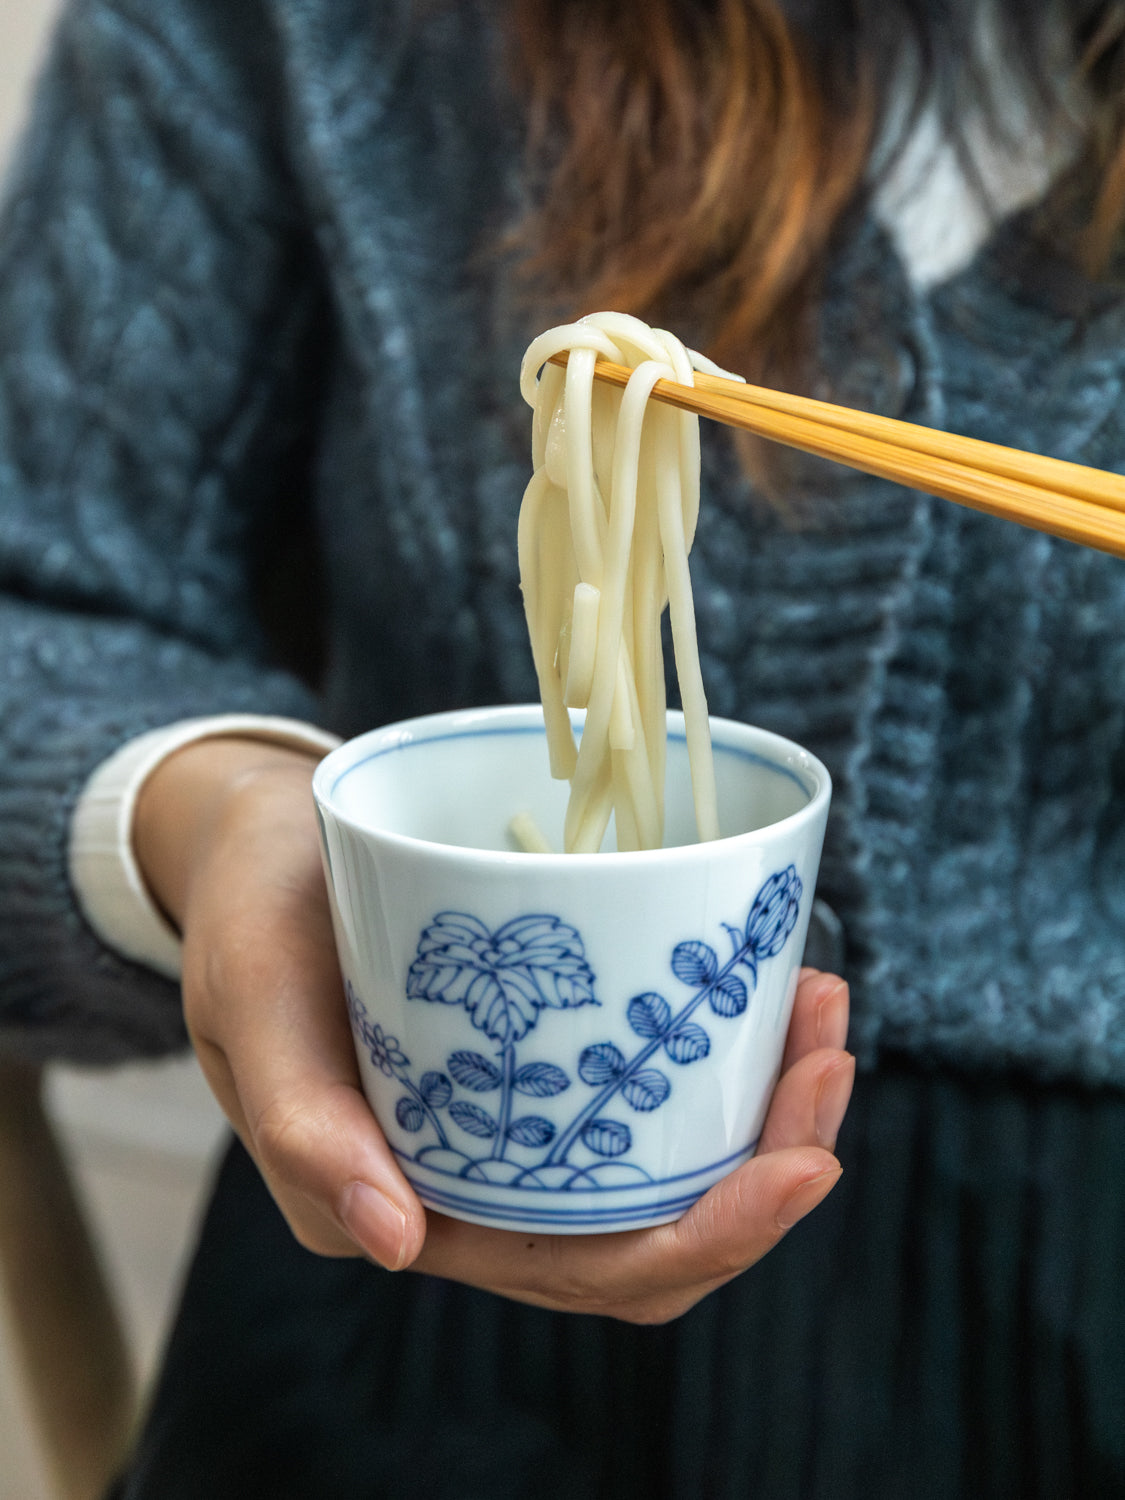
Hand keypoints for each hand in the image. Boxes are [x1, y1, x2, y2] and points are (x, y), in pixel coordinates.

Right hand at [135, 737, 852, 1323]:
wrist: (262, 846)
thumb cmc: (249, 923)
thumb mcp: (252, 1007)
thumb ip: (299, 1126)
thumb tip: (392, 1242)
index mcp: (421, 1207)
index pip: (591, 1269)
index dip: (710, 1239)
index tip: (804, 1162)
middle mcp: (487, 1182)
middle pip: (660, 1223)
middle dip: (771, 1162)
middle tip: (829, 1051)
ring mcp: (522, 1118)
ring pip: (670, 1156)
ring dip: (763, 1099)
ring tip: (818, 999)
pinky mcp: (543, 1052)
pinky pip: (647, 1080)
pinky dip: (718, 1045)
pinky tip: (762, 979)